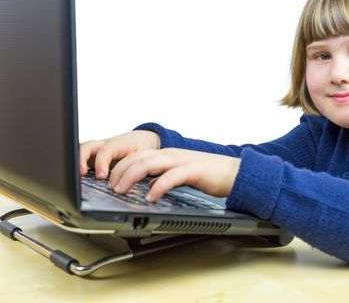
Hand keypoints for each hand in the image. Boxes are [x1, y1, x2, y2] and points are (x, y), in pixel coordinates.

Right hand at [80, 130, 160, 178]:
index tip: (101, 176)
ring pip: (81, 151)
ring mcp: (97, 150)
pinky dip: (78, 165)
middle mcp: (104, 145)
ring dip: (77, 161)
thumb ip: (132, 166)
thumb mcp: (141, 156)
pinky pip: (82, 157)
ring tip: (78, 176)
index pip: (104, 151)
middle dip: (81, 159)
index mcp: (117, 144)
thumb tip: (126, 180)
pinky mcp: (94, 156)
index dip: (101, 163)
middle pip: (86, 147)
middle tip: (82, 173)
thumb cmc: (142, 147)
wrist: (142, 139)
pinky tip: (81, 177)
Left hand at [108, 148, 240, 199]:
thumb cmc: (209, 175)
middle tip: (111, 187)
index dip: (120, 167)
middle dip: (120, 172)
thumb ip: (164, 177)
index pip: (137, 156)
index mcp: (167, 155)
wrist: (234, 173)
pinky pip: (171, 177)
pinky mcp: (193, 171)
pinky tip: (150, 197)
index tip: (110, 180)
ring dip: (131, 177)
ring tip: (121, 190)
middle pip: (138, 157)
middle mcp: (172, 155)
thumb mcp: (181, 174)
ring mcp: (182, 161)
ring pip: (149, 163)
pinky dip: (158, 186)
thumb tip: (149, 185)